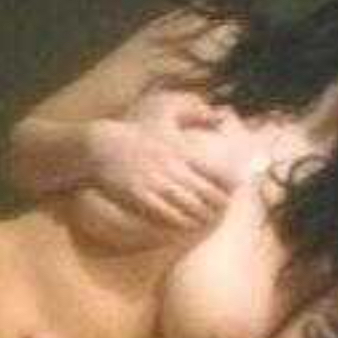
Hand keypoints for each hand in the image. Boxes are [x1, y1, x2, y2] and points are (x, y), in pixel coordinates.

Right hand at [87, 95, 235, 234]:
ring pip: (188, 207)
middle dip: (218, 206)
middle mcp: (171, 167)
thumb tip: (220, 115)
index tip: (236, 189)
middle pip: (206, 193)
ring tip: (207, 222)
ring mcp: (155, 183)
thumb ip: (193, 111)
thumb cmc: (135, 131)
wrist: (101, 146)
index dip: (230, 183)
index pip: (215, 169)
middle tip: (224, 212)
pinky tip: (185, 226)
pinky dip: (179, 222)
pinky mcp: (140, 197)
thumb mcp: (163, 111)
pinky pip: (166, 215)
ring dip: (201, 217)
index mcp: (180, 148)